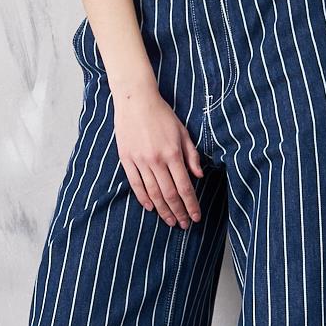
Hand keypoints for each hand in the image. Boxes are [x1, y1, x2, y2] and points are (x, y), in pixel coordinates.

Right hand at [113, 82, 204, 227]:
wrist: (135, 100)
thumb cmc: (162, 114)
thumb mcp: (183, 132)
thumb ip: (191, 155)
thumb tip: (199, 176)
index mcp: (173, 154)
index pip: (185, 187)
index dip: (191, 205)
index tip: (196, 217)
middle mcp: (157, 160)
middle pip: (169, 194)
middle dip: (179, 212)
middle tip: (184, 224)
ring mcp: (140, 161)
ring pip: (153, 193)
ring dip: (163, 210)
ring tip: (170, 221)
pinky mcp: (127, 159)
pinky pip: (135, 184)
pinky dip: (143, 198)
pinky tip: (150, 208)